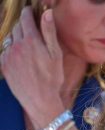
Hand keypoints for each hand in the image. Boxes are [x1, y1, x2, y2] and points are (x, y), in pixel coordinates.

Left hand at [0, 7, 64, 127]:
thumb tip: (47, 13)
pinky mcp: (3, 65)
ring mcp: (8, 56)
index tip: (31, 11)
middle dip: (24, 25)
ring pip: (10, 38)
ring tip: (27, 44)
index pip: (26, 19)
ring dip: (17, 37)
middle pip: (17, 27)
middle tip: (32, 29)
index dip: (28, 13)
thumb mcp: (56, 54)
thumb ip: (49, 32)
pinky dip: (12, 49)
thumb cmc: (52, 77)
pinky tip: (21, 57)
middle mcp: (17, 46)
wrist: (40, 99)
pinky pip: (5, 51)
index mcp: (31, 41)